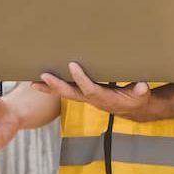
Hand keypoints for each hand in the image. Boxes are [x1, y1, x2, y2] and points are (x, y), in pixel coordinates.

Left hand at [38, 62, 171, 122]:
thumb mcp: (141, 95)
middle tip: (43, 76)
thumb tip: (141, 86)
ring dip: (48, 88)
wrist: (131, 108)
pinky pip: (64, 92)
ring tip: (31, 82)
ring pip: (64, 94)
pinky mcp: (82, 95)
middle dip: (57, 85)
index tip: (72, 65)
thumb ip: (140, 91)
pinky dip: (51, 88)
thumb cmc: (136, 98)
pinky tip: (38, 82)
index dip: (81, 78)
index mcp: (104, 98)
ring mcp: (85, 98)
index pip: (90, 89)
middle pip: (71, 94)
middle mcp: (91, 99)